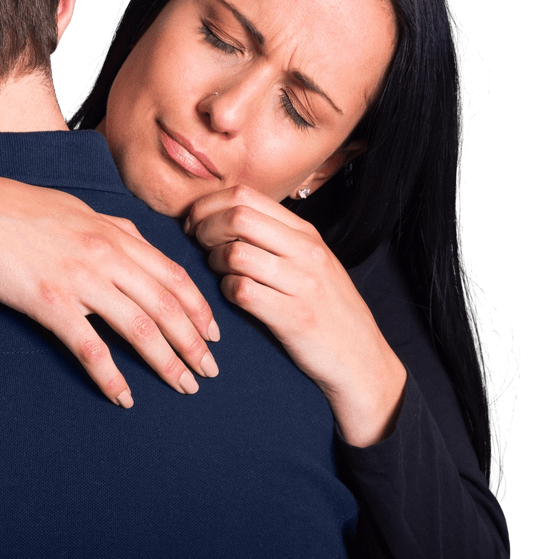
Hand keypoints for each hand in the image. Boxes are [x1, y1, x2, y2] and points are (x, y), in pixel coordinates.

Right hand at [0, 164, 219, 407]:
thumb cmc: (23, 211)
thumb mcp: (81, 211)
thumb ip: (115, 230)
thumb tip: (140, 244)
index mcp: (115, 235)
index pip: (173, 276)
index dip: (199, 308)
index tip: (214, 334)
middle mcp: (107, 257)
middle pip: (166, 306)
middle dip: (194, 343)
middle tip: (210, 370)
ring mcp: (80, 280)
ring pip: (139, 328)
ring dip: (166, 363)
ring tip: (183, 385)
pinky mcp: (51, 303)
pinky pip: (90, 348)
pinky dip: (111, 377)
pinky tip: (124, 397)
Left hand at [184, 185, 406, 446]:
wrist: (363, 362)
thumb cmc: (327, 310)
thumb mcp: (310, 262)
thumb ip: (274, 238)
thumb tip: (222, 216)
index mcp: (306, 233)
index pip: (245, 196)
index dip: (208, 205)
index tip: (194, 222)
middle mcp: (306, 252)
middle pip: (237, 217)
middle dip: (204, 227)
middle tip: (196, 244)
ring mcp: (303, 284)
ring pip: (235, 253)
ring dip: (213, 262)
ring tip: (217, 272)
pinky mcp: (295, 317)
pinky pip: (242, 291)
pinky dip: (226, 291)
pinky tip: (232, 296)